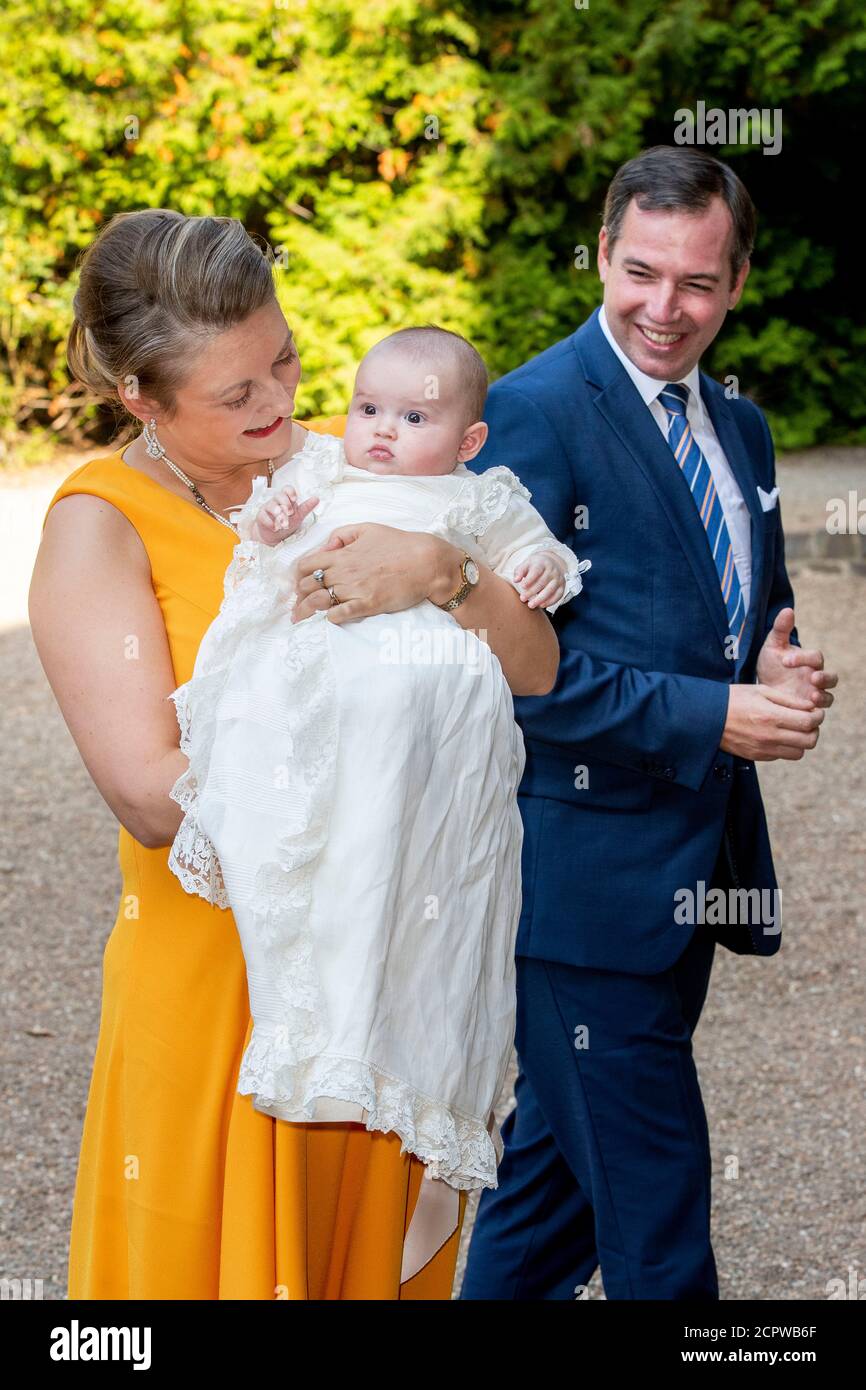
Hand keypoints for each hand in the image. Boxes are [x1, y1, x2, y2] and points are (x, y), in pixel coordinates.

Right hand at [251, 487, 318, 545]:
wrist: (275, 536)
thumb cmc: (287, 522)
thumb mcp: (299, 515)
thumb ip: (306, 507)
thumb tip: (317, 498)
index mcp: (286, 499)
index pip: (287, 489)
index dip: (290, 492)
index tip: (294, 499)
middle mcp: (276, 501)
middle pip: (279, 496)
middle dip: (285, 504)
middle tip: (290, 513)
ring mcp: (267, 508)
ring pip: (271, 505)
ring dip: (278, 514)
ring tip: (283, 523)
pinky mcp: (260, 517)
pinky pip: (263, 516)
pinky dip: (270, 523)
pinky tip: (275, 528)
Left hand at [290, 523, 458, 624]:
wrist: (425, 562)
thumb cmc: (399, 544)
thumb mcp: (367, 529)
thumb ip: (342, 535)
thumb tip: (326, 547)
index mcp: (342, 554)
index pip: (306, 565)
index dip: (297, 575)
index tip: (297, 584)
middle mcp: (343, 571)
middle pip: (307, 585)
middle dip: (297, 596)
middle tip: (295, 604)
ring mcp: (355, 589)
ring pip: (318, 601)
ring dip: (304, 611)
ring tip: (298, 619)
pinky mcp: (367, 604)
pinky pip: (340, 614)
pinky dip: (330, 618)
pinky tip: (327, 619)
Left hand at [514, 551, 566, 609]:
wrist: (550, 563)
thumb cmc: (534, 566)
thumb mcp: (526, 564)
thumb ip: (519, 571)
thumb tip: (516, 580)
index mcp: (542, 563)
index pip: (536, 571)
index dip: (529, 579)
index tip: (522, 586)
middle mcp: (552, 570)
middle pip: (542, 582)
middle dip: (531, 592)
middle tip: (522, 598)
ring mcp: (558, 578)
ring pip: (550, 590)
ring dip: (540, 599)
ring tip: (530, 605)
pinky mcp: (562, 586)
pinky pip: (558, 595)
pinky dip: (550, 602)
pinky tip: (541, 605)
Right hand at [720, 682, 824, 760]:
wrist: (706, 717)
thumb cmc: (734, 698)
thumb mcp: (761, 691)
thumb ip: (789, 700)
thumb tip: (811, 707)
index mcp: (771, 716)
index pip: (809, 722)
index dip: (818, 715)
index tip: (815, 710)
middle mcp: (769, 736)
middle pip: (809, 741)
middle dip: (813, 729)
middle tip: (807, 720)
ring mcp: (763, 749)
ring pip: (799, 753)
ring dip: (801, 741)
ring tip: (794, 729)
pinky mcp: (757, 757)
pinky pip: (782, 756)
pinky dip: (786, 747)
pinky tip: (777, 734)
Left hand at [756, 607, 836, 709]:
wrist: (762, 688)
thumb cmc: (772, 664)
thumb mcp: (772, 646)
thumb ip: (781, 629)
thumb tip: (787, 610)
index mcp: (810, 661)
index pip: (815, 657)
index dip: (803, 658)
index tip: (784, 660)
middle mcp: (816, 678)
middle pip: (832, 678)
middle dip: (825, 678)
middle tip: (812, 678)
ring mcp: (814, 695)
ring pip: (829, 697)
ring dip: (823, 698)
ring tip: (812, 697)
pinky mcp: (808, 711)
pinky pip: (817, 714)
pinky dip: (814, 713)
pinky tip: (804, 713)